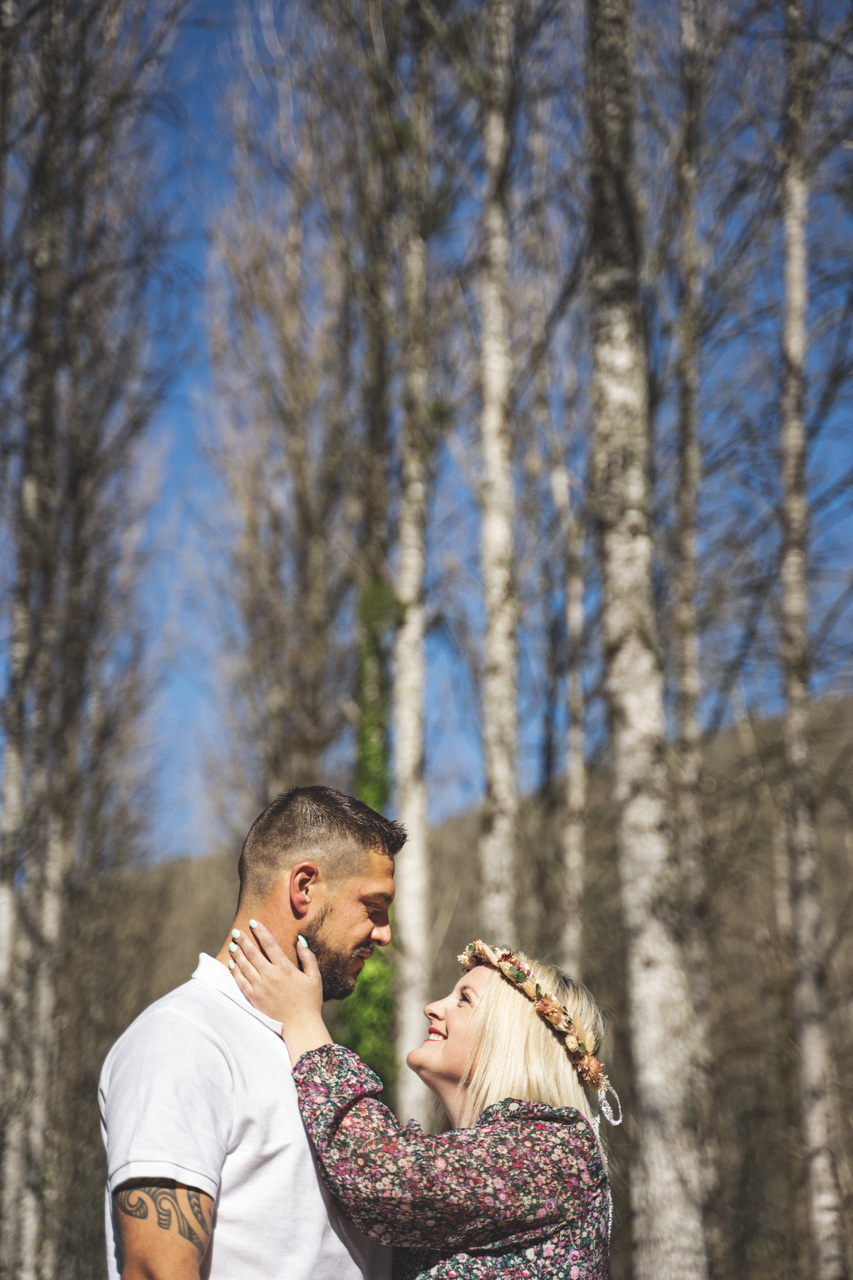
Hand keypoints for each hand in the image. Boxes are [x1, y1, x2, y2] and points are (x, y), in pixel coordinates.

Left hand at [229, 922, 331, 1062]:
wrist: (300, 1026)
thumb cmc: (310, 1002)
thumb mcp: (314, 977)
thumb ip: (308, 957)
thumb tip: (300, 940)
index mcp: (286, 968)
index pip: (270, 944)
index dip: (261, 931)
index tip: (254, 922)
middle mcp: (271, 976)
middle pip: (253, 953)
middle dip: (244, 940)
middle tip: (237, 931)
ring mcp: (261, 988)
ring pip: (245, 966)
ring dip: (237, 953)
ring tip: (233, 944)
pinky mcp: (254, 999)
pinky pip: (241, 982)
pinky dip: (235, 972)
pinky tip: (231, 964)